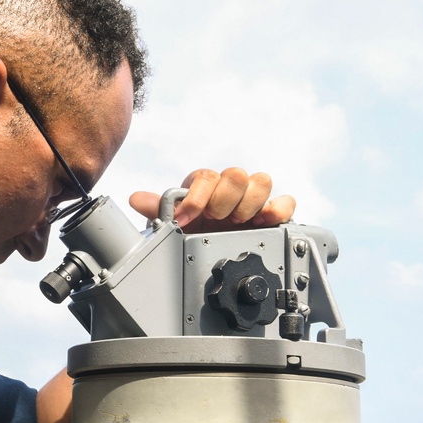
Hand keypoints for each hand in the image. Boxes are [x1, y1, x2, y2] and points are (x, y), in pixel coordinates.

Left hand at [128, 168, 295, 233]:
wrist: (214, 248)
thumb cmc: (195, 230)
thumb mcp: (175, 222)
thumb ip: (158, 209)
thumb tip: (137, 199)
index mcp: (206, 186)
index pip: (206, 177)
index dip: (198, 197)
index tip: (189, 217)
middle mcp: (230, 188)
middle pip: (236, 174)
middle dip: (224, 200)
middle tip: (217, 219)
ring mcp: (253, 199)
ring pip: (262, 181)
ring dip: (250, 203)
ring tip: (240, 222)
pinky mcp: (273, 213)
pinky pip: (286, 201)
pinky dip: (279, 209)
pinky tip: (266, 222)